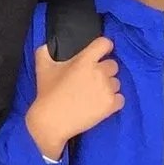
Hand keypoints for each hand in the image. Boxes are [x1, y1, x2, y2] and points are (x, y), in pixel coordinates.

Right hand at [24, 35, 121, 160]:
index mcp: (84, 60)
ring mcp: (106, 89)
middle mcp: (99, 72)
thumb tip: (48, 46)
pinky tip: (101, 103)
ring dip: (109, 86)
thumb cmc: (47, 93)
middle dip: (105, 70)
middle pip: (114, 65)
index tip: (101, 52)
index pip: (104, 44)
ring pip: (117, 82)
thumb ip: (44, 52)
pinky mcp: (110, 105)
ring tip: (95, 93)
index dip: (105, 46)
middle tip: (93, 78)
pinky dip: (113, 100)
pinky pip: (121, 98)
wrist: (52, 120)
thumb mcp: (42, 67)